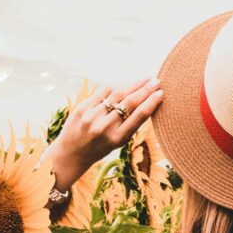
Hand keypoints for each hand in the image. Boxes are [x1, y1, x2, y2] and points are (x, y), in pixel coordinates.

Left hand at [47, 77, 163, 186]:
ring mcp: (92, 116)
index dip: (151, 102)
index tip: (161, 93)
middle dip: (145, 89)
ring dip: (133, 84)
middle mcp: (104, 127)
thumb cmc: (100, 147)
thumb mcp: (119, 142)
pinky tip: (126, 84)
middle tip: (156, 81)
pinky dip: (116, 86)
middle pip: (130, 102)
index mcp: (117, 138)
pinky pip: (103, 92)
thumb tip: (147, 100)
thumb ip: (131, 124)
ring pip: (117, 94)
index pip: (139, 116)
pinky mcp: (82, 108)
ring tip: (144, 80)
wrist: (71, 153)